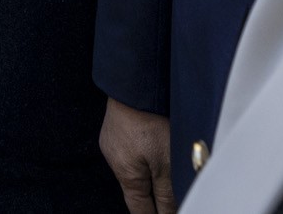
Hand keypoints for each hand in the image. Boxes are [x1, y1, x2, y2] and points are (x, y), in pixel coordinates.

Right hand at [101, 99, 175, 213]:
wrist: (135, 83)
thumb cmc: (150, 120)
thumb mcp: (167, 163)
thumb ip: (167, 194)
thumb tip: (169, 213)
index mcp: (127, 175)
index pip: (139, 209)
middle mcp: (115, 160)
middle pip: (135, 189)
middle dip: (151, 197)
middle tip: (167, 201)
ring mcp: (113, 140)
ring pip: (133, 166)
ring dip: (148, 171)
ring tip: (164, 170)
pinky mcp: (116, 124)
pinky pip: (129, 146)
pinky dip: (141, 151)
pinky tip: (152, 144)